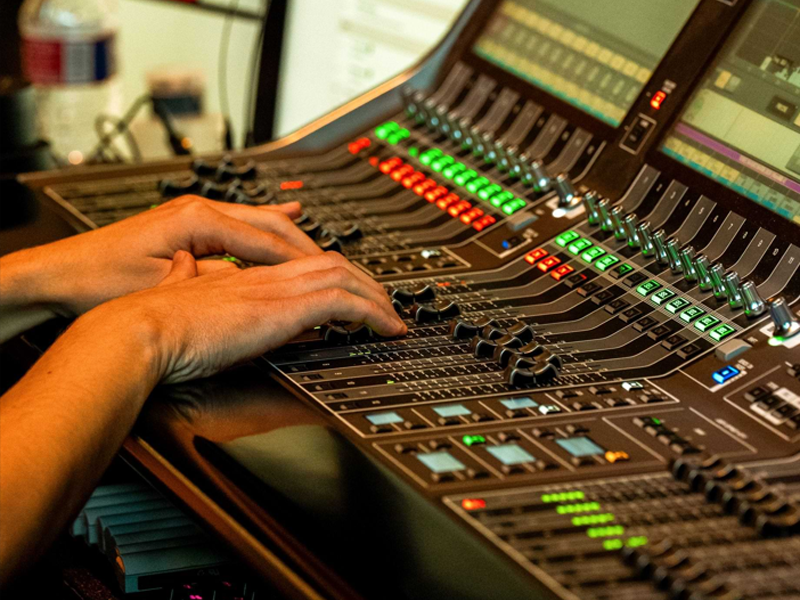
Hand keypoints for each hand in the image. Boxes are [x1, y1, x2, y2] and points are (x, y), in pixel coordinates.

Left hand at [1, 195, 321, 319]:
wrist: (59, 274)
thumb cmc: (100, 280)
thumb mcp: (164, 286)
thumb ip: (215, 283)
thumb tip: (255, 287)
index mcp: (199, 221)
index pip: (268, 242)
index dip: (304, 262)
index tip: (334, 280)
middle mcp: (201, 210)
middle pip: (272, 226)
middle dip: (308, 248)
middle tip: (341, 270)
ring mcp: (196, 215)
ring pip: (261, 223)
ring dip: (294, 239)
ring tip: (325, 253)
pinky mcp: (190, 226)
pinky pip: (244, 227)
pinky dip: (271, 232)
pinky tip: (289, 224)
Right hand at [91, 250, 406, 383]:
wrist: (138, 331)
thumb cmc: (153, 327)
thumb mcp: (188, 305)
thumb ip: (206, 294)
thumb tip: (213, 292)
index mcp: (243, 276)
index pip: (301, 262)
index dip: (331, 272)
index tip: (349, 291)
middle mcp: (264, 275)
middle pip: (330, 262)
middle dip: (363, 280)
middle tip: (385, 300)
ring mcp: (274, 288)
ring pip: (342, 275)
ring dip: (374, 296)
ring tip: (393, 317)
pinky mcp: (281, 308)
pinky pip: (342, 302)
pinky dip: (371, 312)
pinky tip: (386, 329)